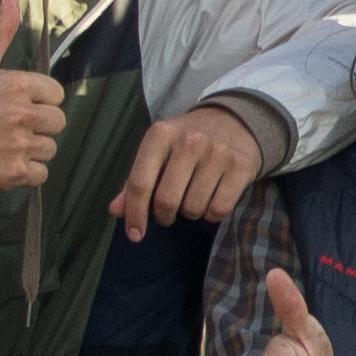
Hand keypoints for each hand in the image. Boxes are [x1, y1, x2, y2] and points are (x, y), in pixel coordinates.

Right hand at [0, 0, 67, 194]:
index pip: (56, 94)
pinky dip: (26, 172)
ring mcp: (20, 144)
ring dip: (31, 149)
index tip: (16, 105)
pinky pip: (42, 173)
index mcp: (18, 84)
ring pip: (50, 148)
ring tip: (4, 145)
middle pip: (57, 122)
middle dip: (38, 126)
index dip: (39, 100)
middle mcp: (23, 113)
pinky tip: (5, 162)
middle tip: (10, 128)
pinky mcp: (16, 172)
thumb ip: (1, 31)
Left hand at [117, 104, 266, 238]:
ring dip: (191, 212)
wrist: (233, 120)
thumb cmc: (186, 141)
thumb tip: (116, 211)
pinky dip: (212, 214)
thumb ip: (135, 181)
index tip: (135, 234)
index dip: (135, 214)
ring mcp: (217, 153)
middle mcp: (189, 141)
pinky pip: (219, 209)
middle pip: (166, 201)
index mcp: (160, 135)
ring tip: (193, 197)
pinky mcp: (240, 166)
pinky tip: (212, 198)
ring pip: (193, 209)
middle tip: (168, 212)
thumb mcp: (157, 152)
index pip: (140, 183)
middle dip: (165, 215)